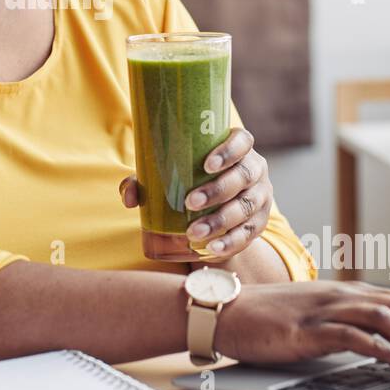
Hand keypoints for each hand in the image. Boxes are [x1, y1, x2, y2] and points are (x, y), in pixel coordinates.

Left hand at [120, 127, 271, 259]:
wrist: (216, 207)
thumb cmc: (190, 180)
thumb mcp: (171, 175)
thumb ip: (145, 180)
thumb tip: (128, 195)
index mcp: (238, 148)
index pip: (242, 141)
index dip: (229, 151)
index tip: (207, 164)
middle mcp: (254, 169)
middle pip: (243, 176)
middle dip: (217, 190)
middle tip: (189, 202)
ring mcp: (260, 196)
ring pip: (246, 207)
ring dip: (220, 221)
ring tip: (194, 232)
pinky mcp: (259, 222)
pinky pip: (249, 234)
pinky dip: (231, 242)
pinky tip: (213, 248)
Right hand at [214, 280, 389, 375]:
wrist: (230, 311)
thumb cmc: (277, 314)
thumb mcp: (331, 305)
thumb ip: (373, 303)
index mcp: (353, 292)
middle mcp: (345, 295)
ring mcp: (327, 309)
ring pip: (385, 320)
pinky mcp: (310, 329)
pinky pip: (353, 336)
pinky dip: (381, 349)